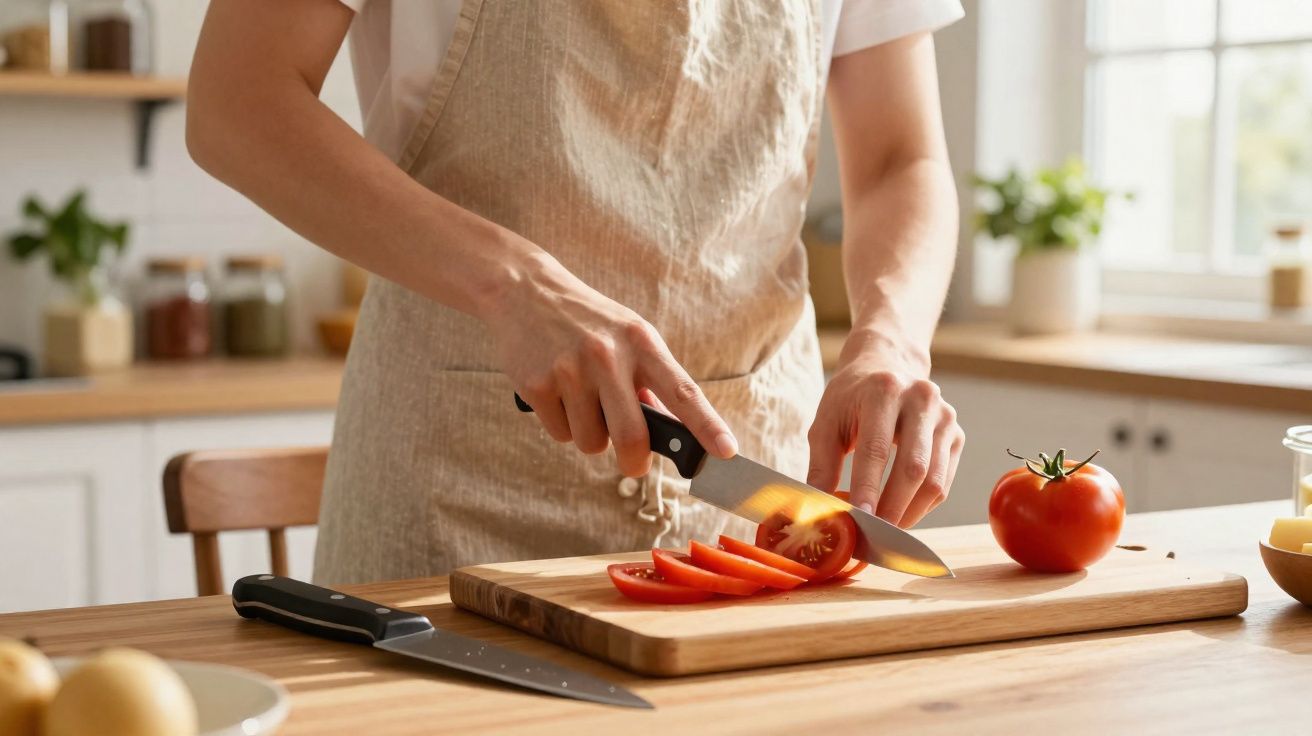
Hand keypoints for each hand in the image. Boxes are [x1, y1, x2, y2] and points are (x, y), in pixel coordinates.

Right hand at [485, 252, 736, 475]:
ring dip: (589, 435)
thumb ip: (648, 380)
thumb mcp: (626, 335)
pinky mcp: (537, 384)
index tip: (727, 452)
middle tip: (634, 464)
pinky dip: (561, 424)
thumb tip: (667, 431)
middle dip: (635, 461)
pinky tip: (557, 393)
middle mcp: (608, 355)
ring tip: (580, 399)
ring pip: (591, 442)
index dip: (707, 425)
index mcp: (641, 342)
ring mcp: (570, 370)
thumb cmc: (587, 321)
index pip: (683, 391)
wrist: (524, 290)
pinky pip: (560, 434)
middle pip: (632, 436)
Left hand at [806, 332, 963, 527]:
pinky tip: (901, 515)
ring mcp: (945, 417)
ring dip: (909, 514)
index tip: (858, 520)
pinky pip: (944, 482)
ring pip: (934, 480)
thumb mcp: (826, 424)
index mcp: (884, 390)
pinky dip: (922, 506)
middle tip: (872, 537)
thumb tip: (819, 514)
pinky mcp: (956, 435)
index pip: (876, 449)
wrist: (886, 366)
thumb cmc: (850, 399)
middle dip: (892, 509)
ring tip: (885, 532)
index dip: (867, 488)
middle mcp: (922, 399)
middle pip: (913, 468)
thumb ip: (821, 467)